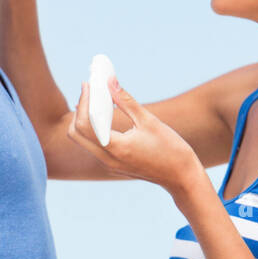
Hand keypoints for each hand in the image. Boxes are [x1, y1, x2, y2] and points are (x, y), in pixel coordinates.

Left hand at [68, 78, 204, 198]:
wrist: (181, 177)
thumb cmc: (170, 149)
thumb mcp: (149, 121)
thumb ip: (126, 101)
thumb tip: (110, 82)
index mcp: (116, 148)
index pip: (85, 124)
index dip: (83, 102)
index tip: (87, 84)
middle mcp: (108, 160)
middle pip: (76, 134)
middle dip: (78, 110)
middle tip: (88, 91)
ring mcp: (109, 165)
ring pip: (84, 141)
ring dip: (84, 120)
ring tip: (96, 99)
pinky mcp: (114, 166)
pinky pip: (95, 146)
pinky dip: (94, 130)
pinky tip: (104, 115)